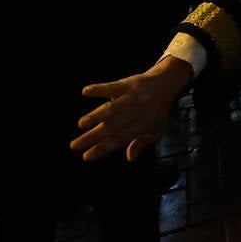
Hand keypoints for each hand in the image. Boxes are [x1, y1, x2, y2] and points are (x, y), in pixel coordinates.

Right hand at [71, 54, 193, 161]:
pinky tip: (85, 91)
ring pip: (112, 108)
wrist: (166, 83)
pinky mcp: (127, 83)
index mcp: (144, 124)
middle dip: (93, 136)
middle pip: (113, 126)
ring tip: (81, 124)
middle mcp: (138, 111)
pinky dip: (99, 88)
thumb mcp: (156, 130)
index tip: (86, 156)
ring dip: (95, 115)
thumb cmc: (157, 112)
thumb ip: (142, 143)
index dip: (103, 148)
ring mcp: (132, 96)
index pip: (121, 139)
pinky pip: (112, 86)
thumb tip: (129, 158)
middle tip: (74, 145)